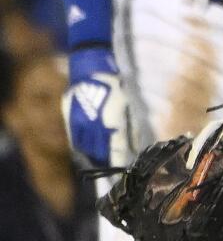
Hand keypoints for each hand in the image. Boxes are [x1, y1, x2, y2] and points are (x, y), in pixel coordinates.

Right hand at [61, 47, 131, 165]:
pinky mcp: (70, 119)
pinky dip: (82, 148)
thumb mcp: (128, 108)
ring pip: (86, 149)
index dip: (121, 163)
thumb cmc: (116, 87)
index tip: (125, 170)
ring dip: (94, 157)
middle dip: (108, 162)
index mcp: (112, 123)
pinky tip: (87, 152)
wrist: (90, 70)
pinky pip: (75, 140)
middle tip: (114, 168)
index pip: (117, 152)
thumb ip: (129, 130)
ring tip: (101, 162)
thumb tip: (134, 148)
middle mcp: (94, 125)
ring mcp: (80, 123)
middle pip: (101, 153)